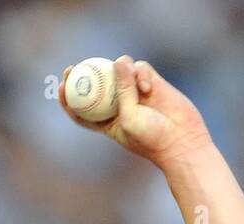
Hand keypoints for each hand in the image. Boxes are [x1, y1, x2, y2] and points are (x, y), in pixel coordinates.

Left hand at [59, 55, 211, 167]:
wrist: (182, 141)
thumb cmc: (151, 137)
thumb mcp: (130, 117)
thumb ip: (122, 91)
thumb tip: (118, 61)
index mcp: (107, 122)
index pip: (83, 109)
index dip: (69, 98)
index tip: (61, 85)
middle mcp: (119, 106)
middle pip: (97, 85)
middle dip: (84, 74)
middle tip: (74, 66)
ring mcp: (135, 93)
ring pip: (120, 71)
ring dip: (122, 73)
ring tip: (132, 86)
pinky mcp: (152, 83)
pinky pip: (140, 68)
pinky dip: (141, 73)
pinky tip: (147, 87)